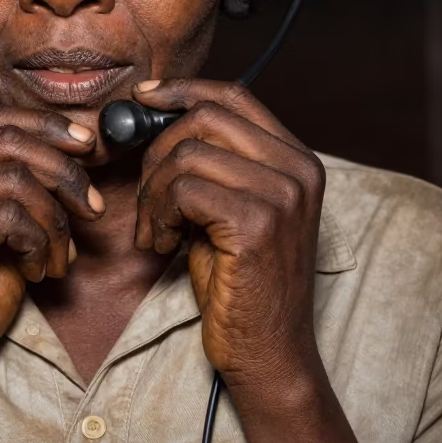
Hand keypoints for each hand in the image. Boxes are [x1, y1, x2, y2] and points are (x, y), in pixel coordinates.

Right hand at [0, 107, 101, 442]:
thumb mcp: (4, 236)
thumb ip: (24, 195)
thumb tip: (78, 154)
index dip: (46, 125)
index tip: (87, 146)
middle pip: (10, 142)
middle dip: (64, 172)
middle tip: (91, 210)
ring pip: (16, 179)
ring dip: (55, 221)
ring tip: (58, 260)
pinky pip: (9, 216)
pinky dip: (38, 242)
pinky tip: (36, 272)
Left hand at [133, 78, 360, 442]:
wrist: (268, 351)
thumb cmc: (240, 282)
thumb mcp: (230, 207)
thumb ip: (211, 161)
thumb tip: (154, 114)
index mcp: (297, 159)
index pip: (234, 95)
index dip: (182, 91)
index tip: (143, 99)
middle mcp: (298, 170)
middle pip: (204, 118)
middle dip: (157, 152)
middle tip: (148, 200)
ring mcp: (282, 195)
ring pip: (185, 154)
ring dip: (153, 192)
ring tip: (155, 229)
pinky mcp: (256, 224)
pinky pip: (182, 189)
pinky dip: (157, 214)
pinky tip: (161, 244)